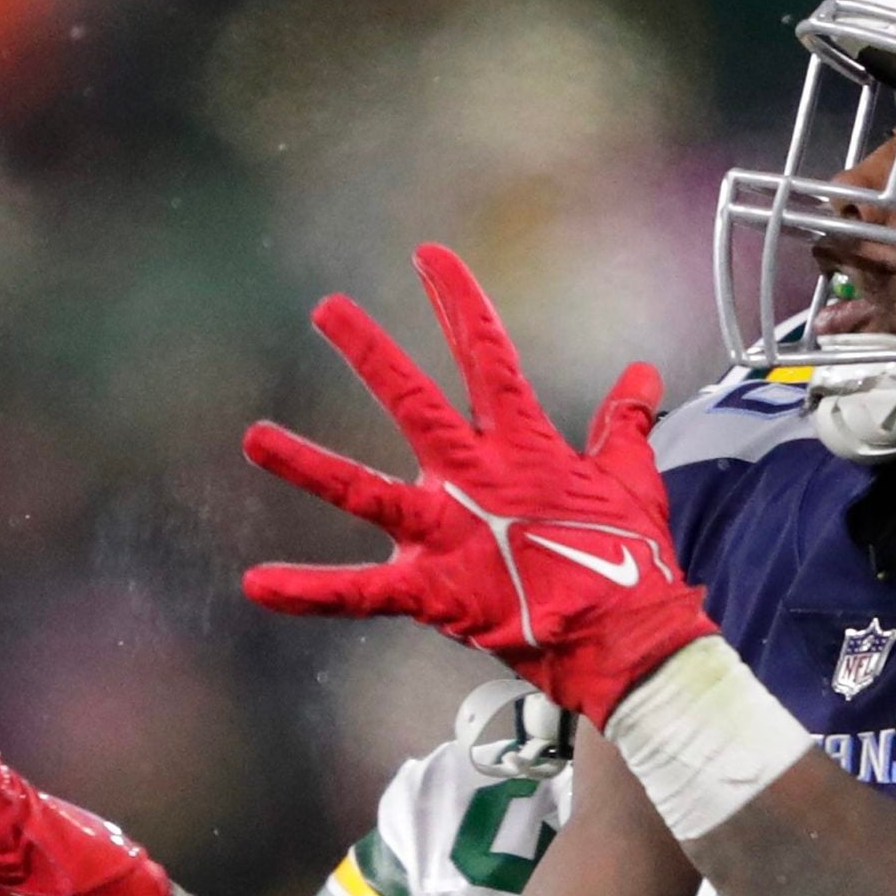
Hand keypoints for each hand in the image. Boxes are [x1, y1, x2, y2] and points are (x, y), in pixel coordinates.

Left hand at [243, 244, 715, 724]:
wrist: (625, 637)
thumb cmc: (630, 561)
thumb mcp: (631, 479)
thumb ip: (624, 423)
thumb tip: (641, 375)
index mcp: (523, 448)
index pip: (487, 357)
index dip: (459, 305)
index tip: (429, 258)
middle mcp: (475, 479)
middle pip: (414, 402)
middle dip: (370, 353)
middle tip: (328, 309)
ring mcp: (448, 533)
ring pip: (365, 490)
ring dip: (306, 463)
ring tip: (254, 438)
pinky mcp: (432, 590)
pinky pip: (359, 592)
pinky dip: (308, 591)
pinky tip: (257, 584)